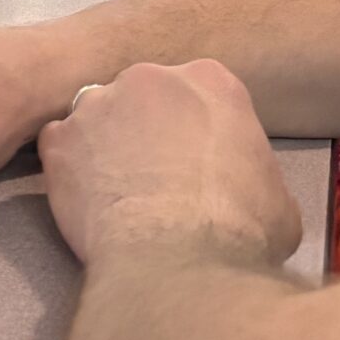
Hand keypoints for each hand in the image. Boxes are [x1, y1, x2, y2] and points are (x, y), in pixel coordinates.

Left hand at [35, 60, 300, 268]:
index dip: (197, 128)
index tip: (197, 158)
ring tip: (118, 190)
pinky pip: (61, 146)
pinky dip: (69, 168)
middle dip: (148, 128)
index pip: (200, 91)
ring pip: (98, 116)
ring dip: (105, 144)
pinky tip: (88, 200)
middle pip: (144, 95)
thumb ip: (254, 175)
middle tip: (156, 174)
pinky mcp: (61, 138)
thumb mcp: (279, 200)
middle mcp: (150, 77)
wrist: (179, 261)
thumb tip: (247, 191)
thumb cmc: (239, 231)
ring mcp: (98, 103)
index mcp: (211, 81)